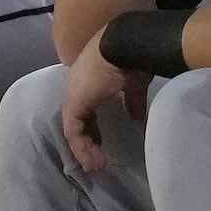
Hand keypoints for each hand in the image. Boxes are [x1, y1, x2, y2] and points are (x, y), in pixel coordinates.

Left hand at [60, 30, 150, 171]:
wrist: (124, 46)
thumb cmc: (130, 59)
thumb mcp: (133, 84)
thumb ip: (133, 101)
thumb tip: (137, 116)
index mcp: (88, 80)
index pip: (85, 108)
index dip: (93, 126)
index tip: (102, 142)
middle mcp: (75, 87)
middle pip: (76, 119)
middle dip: (87, 140)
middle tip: (97, 158)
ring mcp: (72, 96)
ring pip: (73, 128)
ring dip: (83, 148)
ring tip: (95, 165)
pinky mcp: (73, 105)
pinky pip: (73, 131)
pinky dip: (81, 147)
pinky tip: (92, 158)